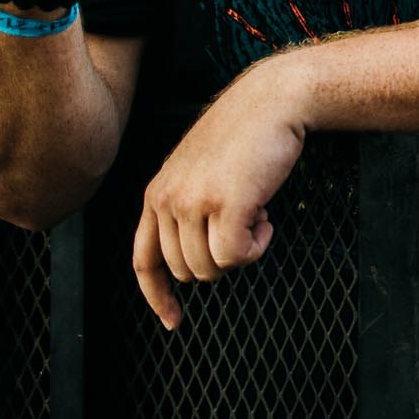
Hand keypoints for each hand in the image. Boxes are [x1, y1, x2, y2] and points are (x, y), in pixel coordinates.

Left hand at [132, 61, 307, 328]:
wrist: (274, 98)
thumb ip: (186, 205)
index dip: (157, 296)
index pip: (144, 261)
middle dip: (219, 259)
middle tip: (244, 225)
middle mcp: (167, 200)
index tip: (173, 320)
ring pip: (211, 268)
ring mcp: (194, 203)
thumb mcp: (199, 169)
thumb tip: (196, 259)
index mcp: (156, 194)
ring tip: (256, 212)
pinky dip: (257, 246)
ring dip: (241, 250)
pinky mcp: (226, 204)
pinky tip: (266, 216)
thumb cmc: (247, 133)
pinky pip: (236, 257)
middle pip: (186, 270)